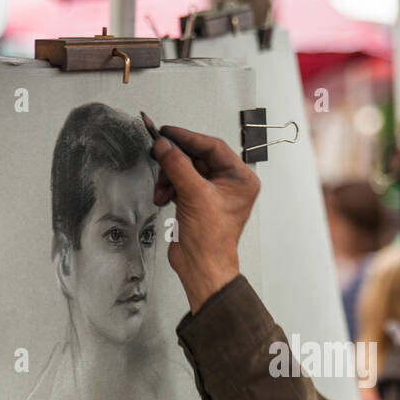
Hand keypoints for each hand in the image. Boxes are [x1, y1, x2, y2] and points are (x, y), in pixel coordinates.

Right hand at [152, 126, 260, 312]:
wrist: (201, 267)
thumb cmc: (212, 241)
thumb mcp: (195, 195)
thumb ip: (178, 165)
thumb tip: (165, 146)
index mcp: (240, 179)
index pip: (213, 147)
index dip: (188, 137)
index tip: (168, 132)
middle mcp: (229, 184)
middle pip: (197, 157)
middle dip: (176, 161)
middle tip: (159, 154)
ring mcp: (213, 193)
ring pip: (185, 169)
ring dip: (169, 176)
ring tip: (162, 189)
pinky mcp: (198, 201)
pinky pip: (180, 182)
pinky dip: (169, 187)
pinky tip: (163, 196)